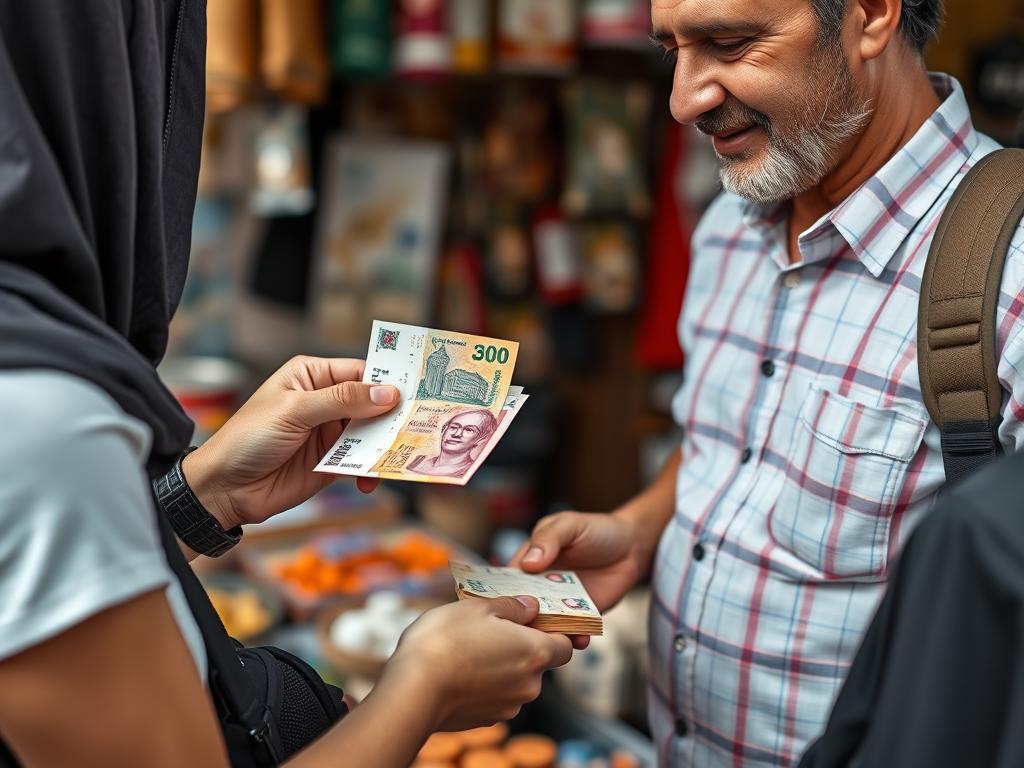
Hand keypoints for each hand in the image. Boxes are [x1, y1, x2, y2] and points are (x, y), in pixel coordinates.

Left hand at [182, 356, 398, 528]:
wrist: (223, 489)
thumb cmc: (248, 437)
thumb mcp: (295, 411)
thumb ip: (342, 401)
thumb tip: (387, 393)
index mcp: (312, 376)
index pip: (360, 372)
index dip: (387, 380)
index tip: (417, 390)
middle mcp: (325, 401)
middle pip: (372, 404)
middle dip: (393, 416)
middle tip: (419, 425)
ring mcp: (330, 433)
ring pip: (372, 435)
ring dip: (385, 446)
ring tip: (401, 455)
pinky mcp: (332, 463)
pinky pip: (362, 462)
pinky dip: (372, 470)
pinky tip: (371, 479)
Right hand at [386, 597, 572, 731]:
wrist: (413, 689)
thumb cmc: (446, 640)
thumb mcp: (479, 606)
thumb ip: (512, 606)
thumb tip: (530, 607)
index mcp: (534, 652)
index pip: (565, 645)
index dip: (554, 631)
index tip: (535, 620)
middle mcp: (529, 685)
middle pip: (538, 663)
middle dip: (520, 646)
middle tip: (492, 628)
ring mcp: (508, 706)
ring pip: (514, 680)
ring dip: (500, 665)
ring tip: (469, 648)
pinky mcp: (486, 720)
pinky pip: (494, 696)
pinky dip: (484, 684)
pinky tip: (459, 670)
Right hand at [509, 511, 647, 648]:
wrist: (632, 545)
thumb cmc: (595, 529)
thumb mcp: (568, 525)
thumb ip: (548, 539)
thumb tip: (527, 563)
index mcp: (528, 563)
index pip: (507, 583)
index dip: (502, 596)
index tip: (501, 611)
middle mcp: (539, 587)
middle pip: (523, 610)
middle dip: (523, 623)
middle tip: (527, 633)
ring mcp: (560, 603)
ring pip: (546, 625)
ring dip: (548, 635)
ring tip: (554, 640)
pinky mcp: (581, 616)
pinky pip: (573, 631)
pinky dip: (574, 638)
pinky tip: (580, 639)